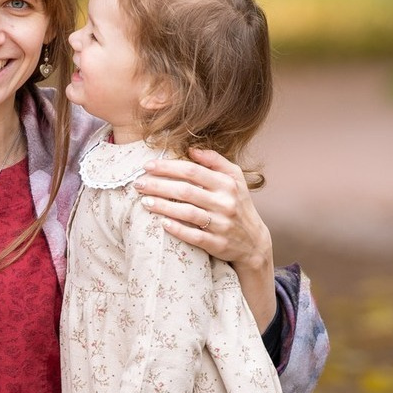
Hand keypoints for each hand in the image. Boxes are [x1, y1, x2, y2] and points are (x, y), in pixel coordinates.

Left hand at [134, 147, 275, 326]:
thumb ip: (216, 161)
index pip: (192, 171)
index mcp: (227, 184)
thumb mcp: (235, 179)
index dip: (168, 167)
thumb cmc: (238, 205)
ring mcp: (221, 224)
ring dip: (163, 206)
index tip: (148, 166)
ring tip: (144, 202)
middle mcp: (225, 202)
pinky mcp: (217, 243)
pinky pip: (194, 236)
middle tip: (138, 183)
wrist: (253, 241)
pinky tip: (162, 223)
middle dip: (159, 186)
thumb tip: (192, 149)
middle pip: (186, 191)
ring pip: (187, 213)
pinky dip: (177, 229)